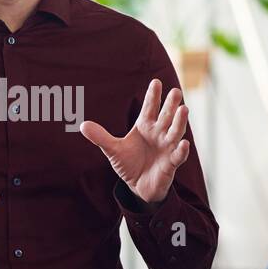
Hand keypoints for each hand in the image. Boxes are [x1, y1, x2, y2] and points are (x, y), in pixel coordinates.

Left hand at [80, 79, 189, 204]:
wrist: (138, 186)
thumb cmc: (129, 163)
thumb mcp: (113, 150)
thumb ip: (101, 137)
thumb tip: (83, 125)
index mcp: (145, 126)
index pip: (150, 108)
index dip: (153, 96)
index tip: (155, 82)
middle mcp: (159, 133)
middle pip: (166, 116)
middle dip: (171, 104)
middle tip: (175, 91)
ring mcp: (167, 147)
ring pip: (175, 132)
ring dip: (179, 121)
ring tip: (183, 109)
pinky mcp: (171, 163)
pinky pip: (178, 155)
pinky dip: (182, 150)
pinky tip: (184, 144)